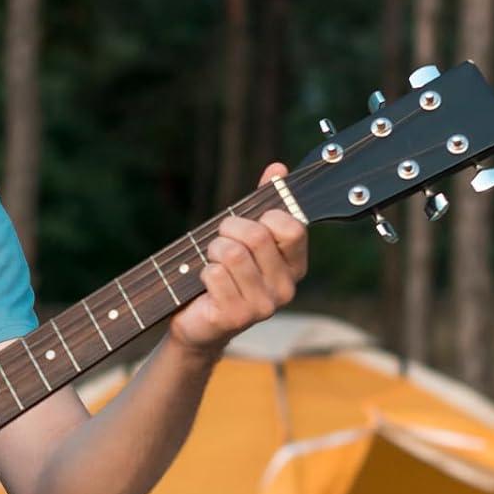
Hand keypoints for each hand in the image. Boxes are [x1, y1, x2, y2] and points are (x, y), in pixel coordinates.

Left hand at [168, 161, 308, 356]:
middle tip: (219, 241)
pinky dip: (201, 273)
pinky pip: (213, 274)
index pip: (291, 227)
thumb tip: (277, 169)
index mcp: (294, 266)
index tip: (251, 223)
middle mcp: (285, 289)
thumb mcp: (245, 239)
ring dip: (211, 252)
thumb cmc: (224, 276)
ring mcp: (263, 306)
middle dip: (228, 230)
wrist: (199, 324)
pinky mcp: (236, 316)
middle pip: (256, 236)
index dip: (265, 217)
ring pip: (231, 253)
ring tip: (211, 263)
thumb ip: (264, 204)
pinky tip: (204, 285)